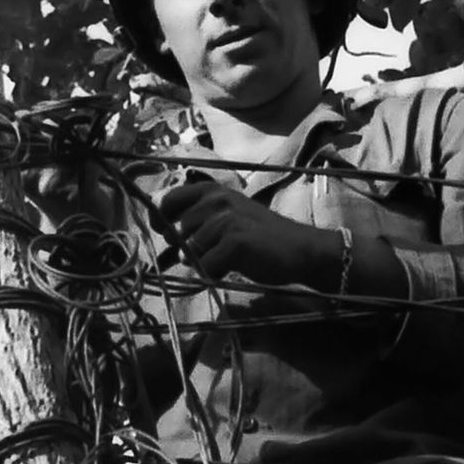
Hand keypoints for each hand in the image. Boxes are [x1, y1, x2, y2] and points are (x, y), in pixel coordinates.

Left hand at [153, 172, 337, 288]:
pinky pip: (206, 266)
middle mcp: (217, 199)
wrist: (300, 249)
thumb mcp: (228, 218)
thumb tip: (165, 235)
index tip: (169, 235)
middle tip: (215, 252)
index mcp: (212, 190)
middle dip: (189, 249)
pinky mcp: (235, 241)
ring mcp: (226, 219)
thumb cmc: (261, 237)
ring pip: (191, 251)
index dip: (162, 221)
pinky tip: (234, 267)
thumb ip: (198, 221)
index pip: (168, 201)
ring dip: (205, 262)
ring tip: (228, 259)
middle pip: (178, 232)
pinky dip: (216, 274)